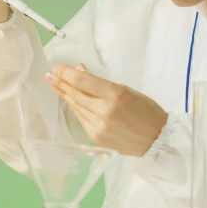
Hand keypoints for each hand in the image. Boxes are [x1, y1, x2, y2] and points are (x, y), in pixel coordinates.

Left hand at [46, 64, 167, 155]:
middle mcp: (104, 111)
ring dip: (65, 95)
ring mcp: (99, 126)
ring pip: (76, 107)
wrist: (157, 139)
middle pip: (76, 94)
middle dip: (61, 83)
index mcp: (115, 94)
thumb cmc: (146, 111)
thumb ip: (102, 83)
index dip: (66, 73)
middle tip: (50, 75)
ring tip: (56, 85)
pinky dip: (76, 108)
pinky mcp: (96, 137)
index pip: (83, 81)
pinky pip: (82, 119)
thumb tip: (81, 71)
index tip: (56, 68)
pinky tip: (71, 101)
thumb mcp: (127, 90)